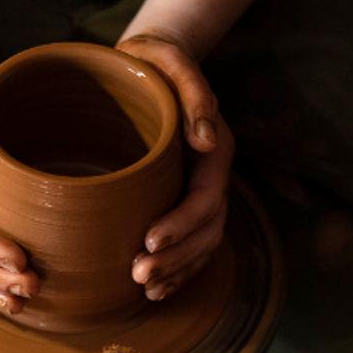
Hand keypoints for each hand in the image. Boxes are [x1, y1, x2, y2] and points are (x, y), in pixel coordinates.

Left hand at [117, 32, 233, 300]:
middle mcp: (212, 174)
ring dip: (176, 271)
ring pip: (201, 244)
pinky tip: (155, 290)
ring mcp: (199, 190)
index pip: (205, 198)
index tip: (148, 242)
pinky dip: (177, 271)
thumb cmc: (152, 62)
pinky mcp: (182, 201)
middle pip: (207, 230)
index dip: (181, 225)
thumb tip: (208, 139)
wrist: (147, 65)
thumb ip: (193, 92)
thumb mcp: (169, 62)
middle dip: (177, 258)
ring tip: (145, 289)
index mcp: (214, 148)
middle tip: (138, 275)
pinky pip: (190, 245)